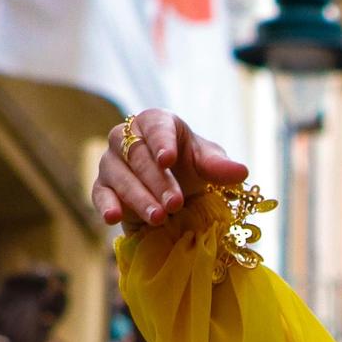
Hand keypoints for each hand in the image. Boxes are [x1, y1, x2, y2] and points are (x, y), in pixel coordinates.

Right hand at [90, 110, 249, 229]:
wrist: (175, 194)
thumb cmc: (192, 169)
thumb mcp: (209, 166)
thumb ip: (220, 167)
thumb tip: (241, 171)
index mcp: (155, 123)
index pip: (156, 127)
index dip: (161, 143)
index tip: (169, 160)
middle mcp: (127, 138)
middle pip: (137, 156)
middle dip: (157, 181)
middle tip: (175, 204)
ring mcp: (112, 163)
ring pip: (120, 177)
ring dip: (139, 198)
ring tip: (159, 218)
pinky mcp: (103, 187)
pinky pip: (100, 194)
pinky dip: (106, 205)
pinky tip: (113, 218)